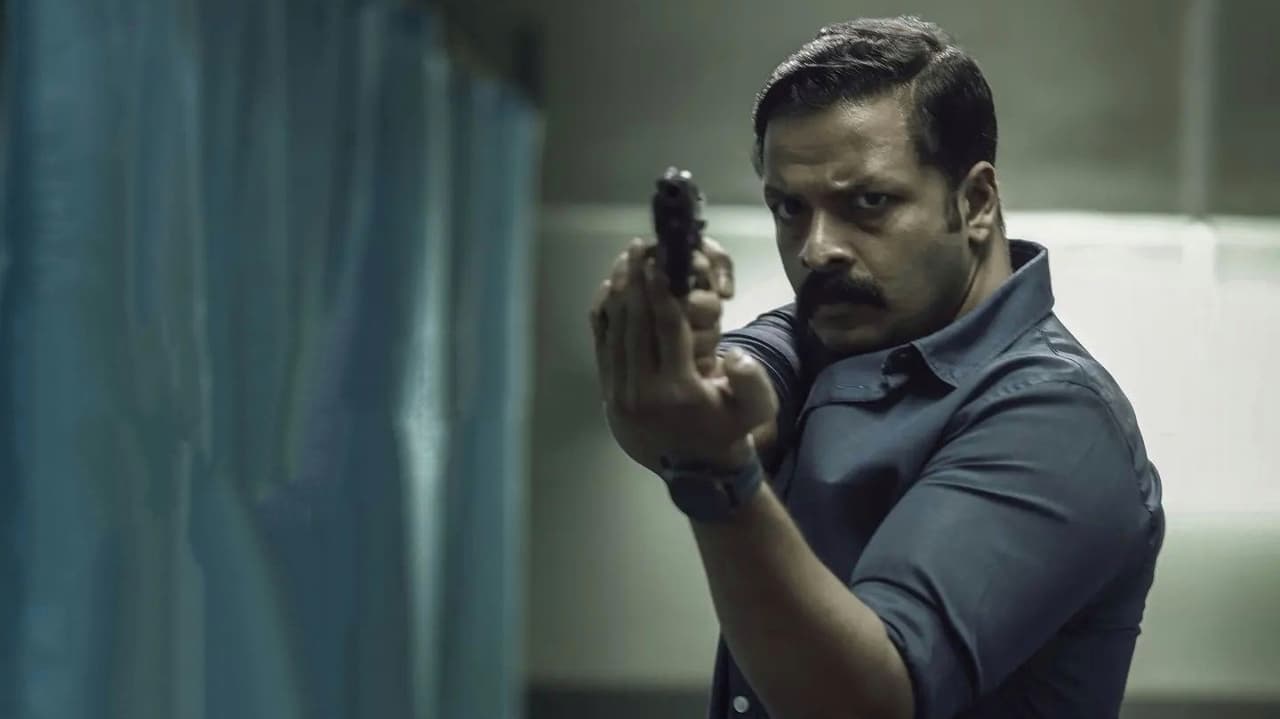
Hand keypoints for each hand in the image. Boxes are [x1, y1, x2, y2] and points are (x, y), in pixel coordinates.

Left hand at [588, 237, 776, 470]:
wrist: (694, 470)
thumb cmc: (727, 430)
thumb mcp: (754, 410)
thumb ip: (751, 381)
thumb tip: (734, 356)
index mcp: (678, 390)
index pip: (667, 328)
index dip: (662, 290)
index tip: (660, 260)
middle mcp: (643, 391)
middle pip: (636, 322)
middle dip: (637, 280)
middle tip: (640, 247)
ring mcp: (620, 393)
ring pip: (615, 331)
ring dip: (619, 292)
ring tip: (626, 260)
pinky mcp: (608, 393)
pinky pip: (602, 346)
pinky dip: (604, 315)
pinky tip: (611, 289)